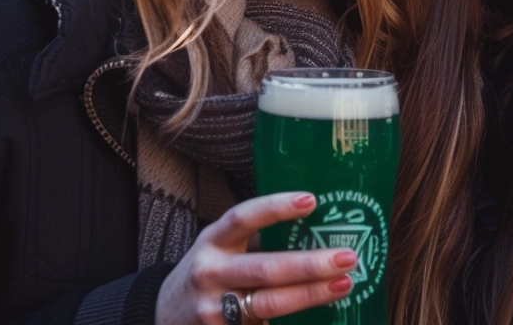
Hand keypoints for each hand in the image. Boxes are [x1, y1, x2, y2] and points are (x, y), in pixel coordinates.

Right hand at [155, 192, 354, 323]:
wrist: (165, 316)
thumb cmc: (208, 273)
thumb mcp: (220, 247)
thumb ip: (254, 239)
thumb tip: (315, 226)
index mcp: (212, 241)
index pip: (244, 218)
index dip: (276, 207)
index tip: (312, 200)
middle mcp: (210, 273)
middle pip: (265, 268)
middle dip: (310, 264)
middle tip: (347, 257)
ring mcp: (213, 311)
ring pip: (269, 305)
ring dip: (311, 295)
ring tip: (344, 284)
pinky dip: (295, 323)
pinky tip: (322, 316)